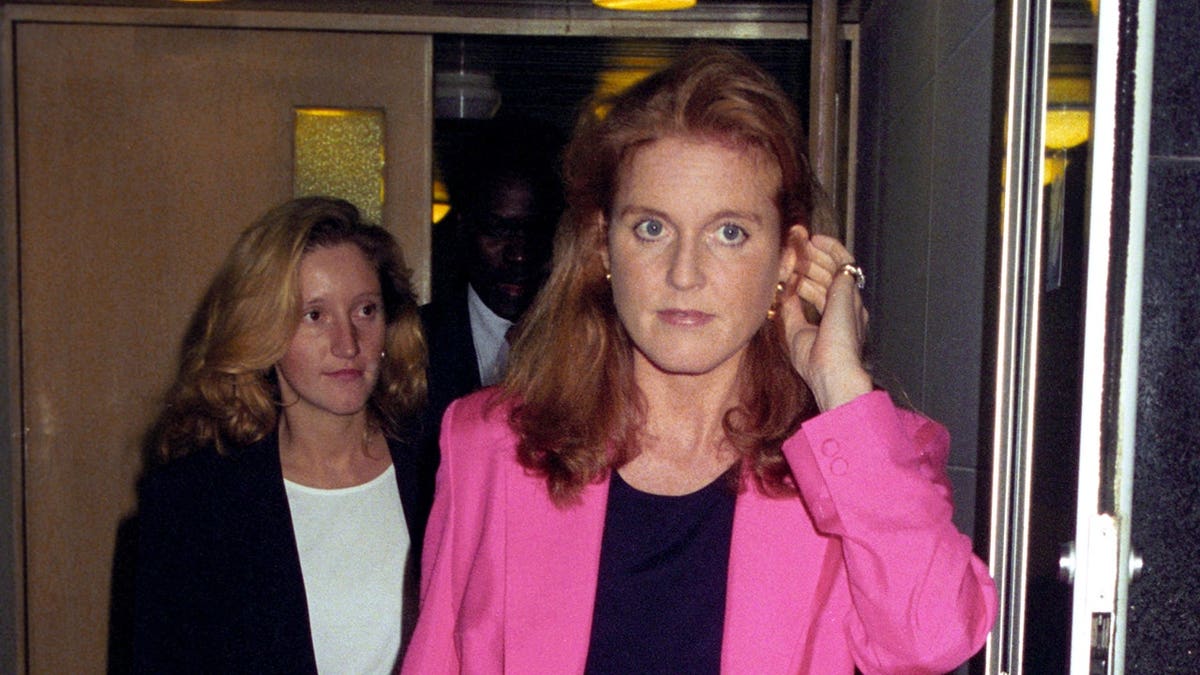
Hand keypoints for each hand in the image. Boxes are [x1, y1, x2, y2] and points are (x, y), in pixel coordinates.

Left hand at [780, 235, 872, 410]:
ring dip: (815, 253)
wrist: (832, 372)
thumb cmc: (817, 363)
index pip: (820, 292)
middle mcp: (847, 307)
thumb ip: (792, 313)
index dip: (804, 278)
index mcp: (837, 320)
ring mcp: (849, 298)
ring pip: (833, 267)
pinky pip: (843, 261)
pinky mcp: (848, 290)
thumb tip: (784, 295)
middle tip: (793, 247)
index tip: (788, 269)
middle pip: (826, 277)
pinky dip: (831, 248)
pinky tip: (817, 240)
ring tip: (799, 242)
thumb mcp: (796, 333)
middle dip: (809, 261)